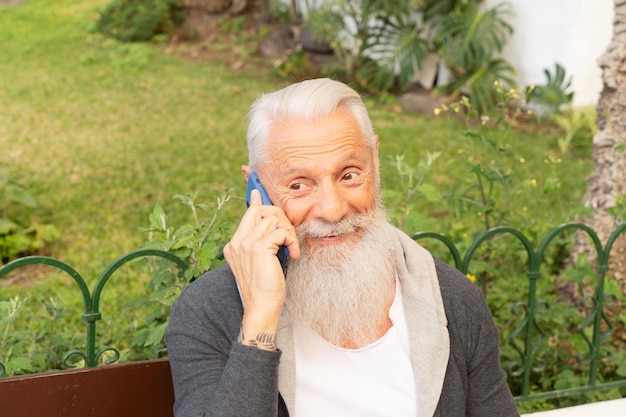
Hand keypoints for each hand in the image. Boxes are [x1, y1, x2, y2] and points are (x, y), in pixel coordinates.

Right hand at [223, 190, 299, 348]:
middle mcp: (237, 242)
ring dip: (289, 232)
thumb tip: (271, 228)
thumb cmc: (266, 287)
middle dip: (280, 216)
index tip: (259, 189)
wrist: (261, 308)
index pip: (248, 213)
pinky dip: (291, 241)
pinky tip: (292, 254)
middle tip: (289, 234)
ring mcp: (245, 244)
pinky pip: (280, 231)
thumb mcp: (263, 260)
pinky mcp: (258, 249)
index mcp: (235, 244)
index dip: (256, 200)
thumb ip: (264, 241)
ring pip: (272, 219)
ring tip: (291, 248)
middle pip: (260, 210)